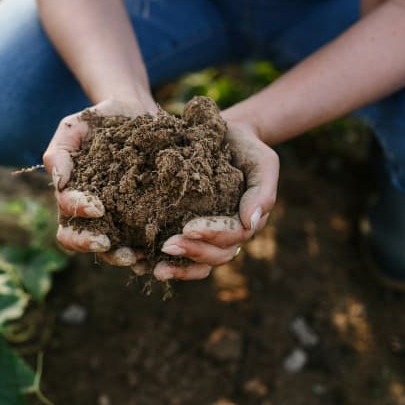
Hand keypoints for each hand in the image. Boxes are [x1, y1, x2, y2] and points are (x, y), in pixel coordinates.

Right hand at [42, 97, 156, 268]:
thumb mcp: (74, 127)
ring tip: (136, 255)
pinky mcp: (142, 216)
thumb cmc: (99, 120)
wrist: (136, 112)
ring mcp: (116, 217)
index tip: (96, 207)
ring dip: (118, 255)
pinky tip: (157, 251)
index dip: (77, 213)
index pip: (66, 213)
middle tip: (107, 243)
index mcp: (71, 194)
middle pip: (78, 240)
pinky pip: (140, 241)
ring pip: (109, 248)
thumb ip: (60, 152)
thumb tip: (59, 182)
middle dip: (90, 244)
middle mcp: (91, 212)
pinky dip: (147, 252)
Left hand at [151, 118, 278, 281]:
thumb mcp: (262, 162)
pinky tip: (141, 265)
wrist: (225, 136)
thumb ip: (262, 191)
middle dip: (192, 252)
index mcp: (246, 221)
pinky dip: (165, 263)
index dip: (212, 235)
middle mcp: (228, 235)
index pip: (232, 236)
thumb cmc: (246, 148)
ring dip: (179, 268)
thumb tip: (251, 223)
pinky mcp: (186, 230)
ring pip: (199, 263)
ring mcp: (208, 236)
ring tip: (156, 269)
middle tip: (166, 246)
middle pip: (215, 255)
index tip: (188, 228)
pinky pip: (180, 256)